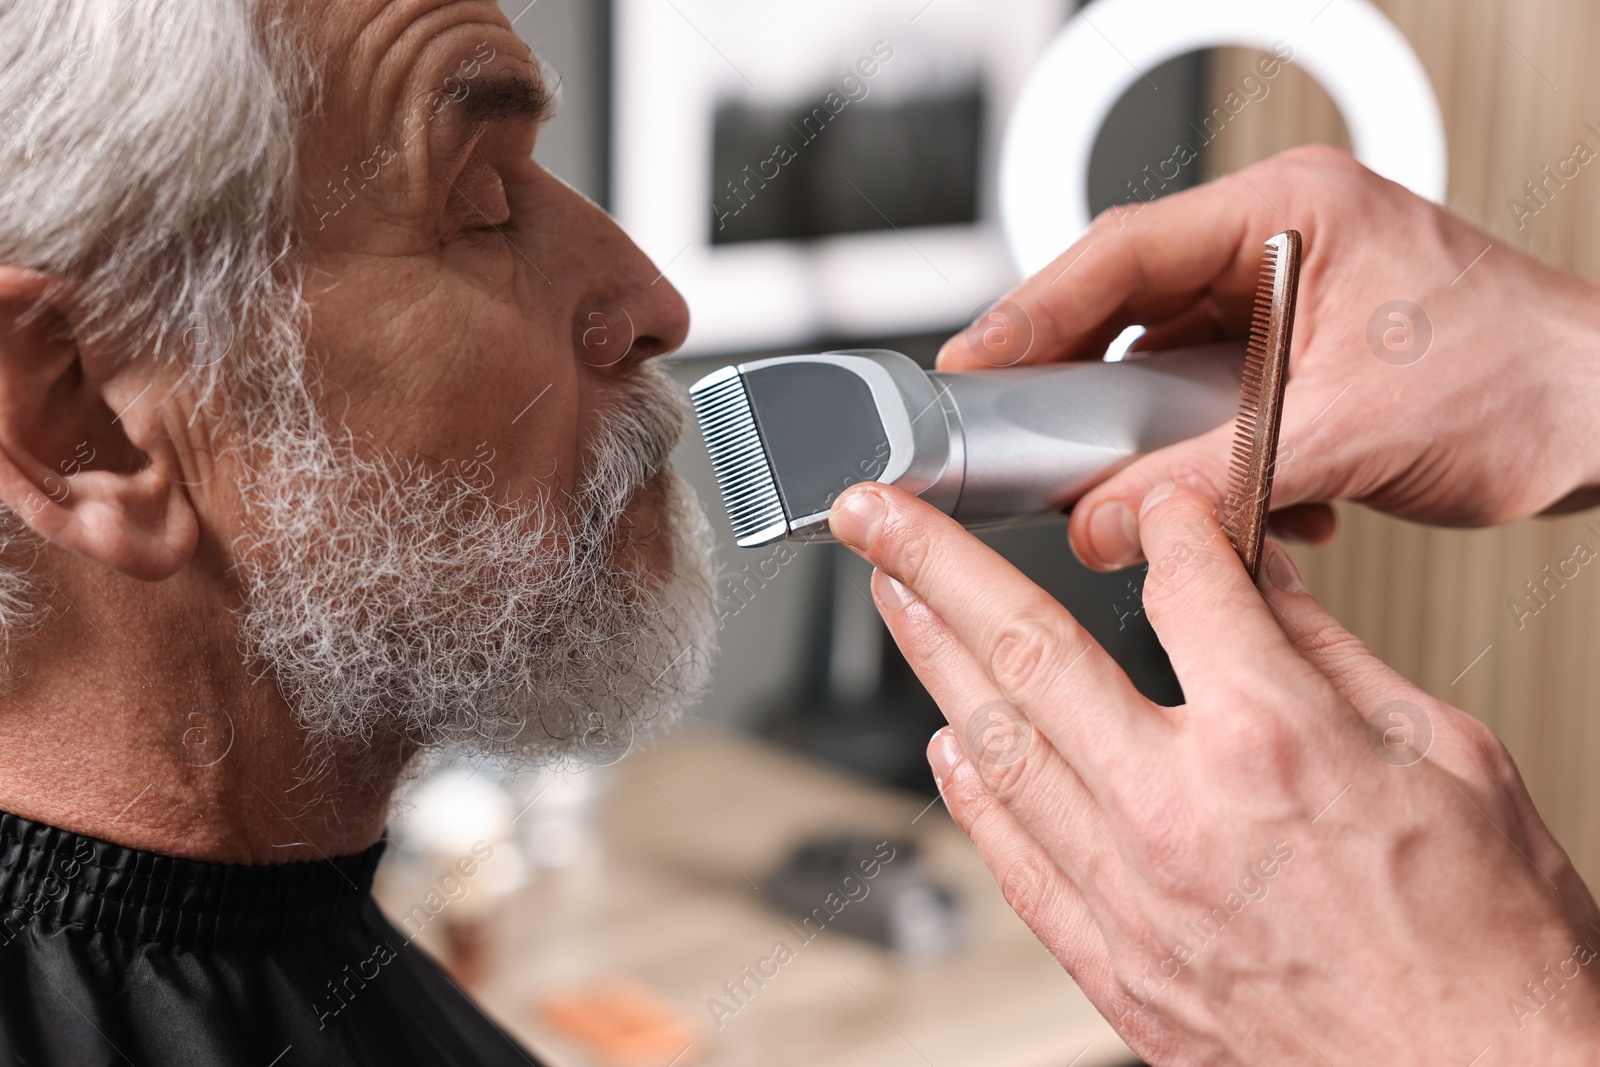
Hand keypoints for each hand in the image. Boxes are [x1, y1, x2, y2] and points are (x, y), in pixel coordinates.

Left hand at [829, 479, 1599, 1064]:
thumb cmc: (1490, 952)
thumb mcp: (1450, 759)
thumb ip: (1330, 657)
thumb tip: (1258, 584)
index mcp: (1274, 739)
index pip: (1180, 584)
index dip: (1159, 523)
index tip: (1146, 507)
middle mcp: (1178, 810)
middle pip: (1028, 645)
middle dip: (936, 562)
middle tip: (877, 514)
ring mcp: (1132, 895)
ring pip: (996, 744)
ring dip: (928, 658)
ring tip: (891, 598)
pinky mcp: (1116, 967)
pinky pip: (1013, 860)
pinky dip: (969, 792)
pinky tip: (945, 741)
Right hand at [936, 146, 1599, 569]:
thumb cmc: (1530, 381)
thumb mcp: (1351, 431)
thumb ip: (1214, 479)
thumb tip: (1108, 520)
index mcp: (1290, 212)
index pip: (1123, 250)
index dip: (1035, 309)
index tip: (975, 361)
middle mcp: (1278, 247)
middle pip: (1129, 308)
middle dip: (1088, 389)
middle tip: (1030, 443)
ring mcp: (1283, 304)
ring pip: (1164, 370)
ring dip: (1158, 441)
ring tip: (1154, 490)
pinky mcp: (1292, 362)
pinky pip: (1210, 409)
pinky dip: (1212, 463)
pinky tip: (1254, 502)